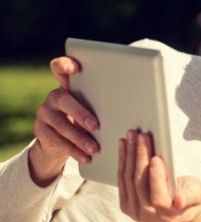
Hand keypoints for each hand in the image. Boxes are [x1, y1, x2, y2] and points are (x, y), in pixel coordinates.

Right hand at [29, 56, 99, 185]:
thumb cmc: (87, 118)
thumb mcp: (95, 107)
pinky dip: (74, 150)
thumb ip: (105, 101)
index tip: (75, 68)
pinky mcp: (40, 131)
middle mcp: (54, 96)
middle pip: (63, 99)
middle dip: (80, 113)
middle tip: (95, 126)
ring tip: (95, 148)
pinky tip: (86, 157)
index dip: (64, 65)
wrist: (60, 141)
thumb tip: (138, 104)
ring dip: (79, 138)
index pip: (59, 67)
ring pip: (61, 125)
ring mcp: (45, 113)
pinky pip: (57, 141)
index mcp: (68, 85)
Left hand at [118, 130, 200, 221]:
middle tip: (141, 136)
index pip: (159, 198)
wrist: (176, 210)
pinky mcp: (125, 204)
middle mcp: (148, 216)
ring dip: (129, 155)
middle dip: (141, 157)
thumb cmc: (189, 197)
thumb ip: (188, 197)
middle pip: (140, 185)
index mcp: (169, 215)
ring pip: (128, 180)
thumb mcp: (196, 195)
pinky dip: (123, 160)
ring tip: (132, 136)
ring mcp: (134, 211)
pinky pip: (122, 180)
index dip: (156, 179)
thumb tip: (178, 200)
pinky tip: (125, 146)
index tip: (156, 158)